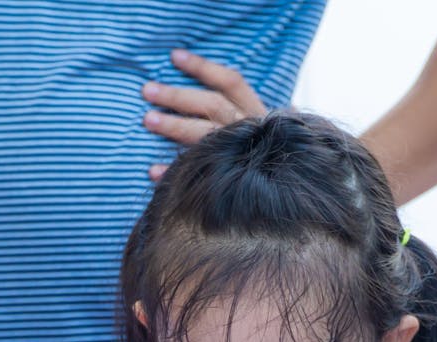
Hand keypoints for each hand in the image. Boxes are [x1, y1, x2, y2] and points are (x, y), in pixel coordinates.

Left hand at [141, 48, 266, 179]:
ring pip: (206, 136)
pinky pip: (201, 175)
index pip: (230, 82)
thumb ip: (234, 109)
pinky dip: (176, 171)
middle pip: (213, 105)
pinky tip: (154, 171)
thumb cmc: (263, 152)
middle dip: (178, 96)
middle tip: (147, 90)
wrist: (289, 189)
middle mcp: (250, 129)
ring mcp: (243, 155)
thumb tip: (196, 85)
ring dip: (175, 127)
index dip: (203, 68)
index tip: (174, 56)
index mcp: (255, 112)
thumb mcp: (258, 125)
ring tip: (148, 120)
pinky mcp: (235, 182)